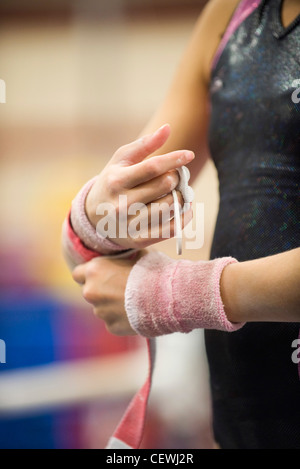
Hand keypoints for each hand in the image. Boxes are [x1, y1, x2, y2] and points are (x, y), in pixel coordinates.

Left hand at [72, 252, 146, 335]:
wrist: (165, 296)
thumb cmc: (151, 270)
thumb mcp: (135, 255)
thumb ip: (121, 259)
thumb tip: (122, 258)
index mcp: (94, 271)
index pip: (78, 274)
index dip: (89, 275)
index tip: (101, 275)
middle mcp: (91, 291)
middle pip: (90, 292)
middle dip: (102, 291)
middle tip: (121, 288)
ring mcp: (100, 311)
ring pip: (102, 308)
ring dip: (112, 305)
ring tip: (133, 301)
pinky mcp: (111, 327)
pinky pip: (113, 321)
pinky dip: (121, 318)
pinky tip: (136, 312)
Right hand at [86, 124, 193, 249]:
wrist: (94, 218)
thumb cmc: (113, 182)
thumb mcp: (121, 161)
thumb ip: (144, 144)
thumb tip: (168, 128)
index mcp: (116, 180)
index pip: (152, 167)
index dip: (174, 159)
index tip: (189, 155)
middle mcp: (121, 203)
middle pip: (164, 186)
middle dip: (176, 178)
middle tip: (176, 177)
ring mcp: (130, 223)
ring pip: (170, 206)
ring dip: (180, 197)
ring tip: (176, 193)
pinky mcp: (140, 239)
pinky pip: (172, 228)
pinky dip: (183, 216)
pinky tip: (183, 208)